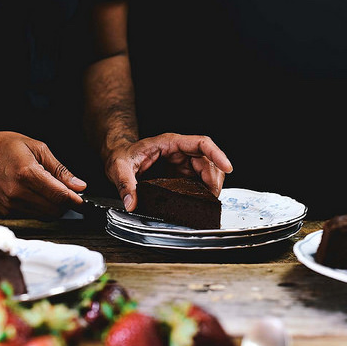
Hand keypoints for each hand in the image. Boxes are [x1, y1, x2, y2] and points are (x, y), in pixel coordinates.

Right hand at [0, 130, 85, 218]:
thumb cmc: (1, 146)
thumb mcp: (36, 147)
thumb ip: (59, 169)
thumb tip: (79, 185)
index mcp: (27, 174)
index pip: (60, 196)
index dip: (76, 200)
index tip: (83, 199)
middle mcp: (18, 193)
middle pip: (55, 210)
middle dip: (66, 204)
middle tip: (68, 192)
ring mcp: (10, 204)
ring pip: (45, 215)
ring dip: (54, 207)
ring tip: (50, 190)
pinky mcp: (5, 211)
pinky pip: (32, 215)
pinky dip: (40, 208)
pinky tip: (36, 194)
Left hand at [104, 133, 232, 210]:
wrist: (118, 157)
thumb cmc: (122, 156)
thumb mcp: (119, 168)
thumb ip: (125, 184)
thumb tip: (131, 202)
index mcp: (170, 143)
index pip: (201, 143)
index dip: (217, 154)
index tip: (227, 167)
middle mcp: (180, 151)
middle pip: (209, 161)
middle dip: (214, 179)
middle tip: (211, 198)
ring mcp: (183, 162)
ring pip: (208, 171)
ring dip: (212, 186)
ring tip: (208, 201)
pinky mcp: (182, 174)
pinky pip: (200, 180)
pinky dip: (204, 191)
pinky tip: (201, 201)